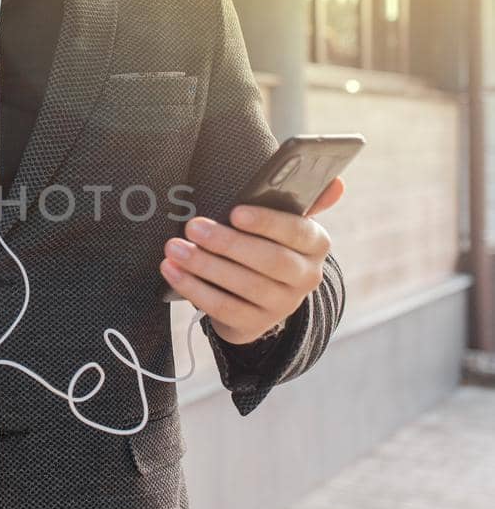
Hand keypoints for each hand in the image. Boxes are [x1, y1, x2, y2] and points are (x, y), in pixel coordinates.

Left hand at [159, 176, 345, 345]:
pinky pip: (223, 308)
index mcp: (315, 244)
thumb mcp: (283, 223)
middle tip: (193, 227)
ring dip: (205, 265)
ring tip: (175, 248)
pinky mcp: (255, 325)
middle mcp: (306, 277)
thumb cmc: (266, 244)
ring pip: (244, 285)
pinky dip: (194, 288)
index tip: (235, 212)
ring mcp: (282, 305)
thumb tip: (336, 184)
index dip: (266, 222)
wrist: (259, 297)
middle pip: (269, 260)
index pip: (297, 231)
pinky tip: (172, 271)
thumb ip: (302, 201)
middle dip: (227, 243)